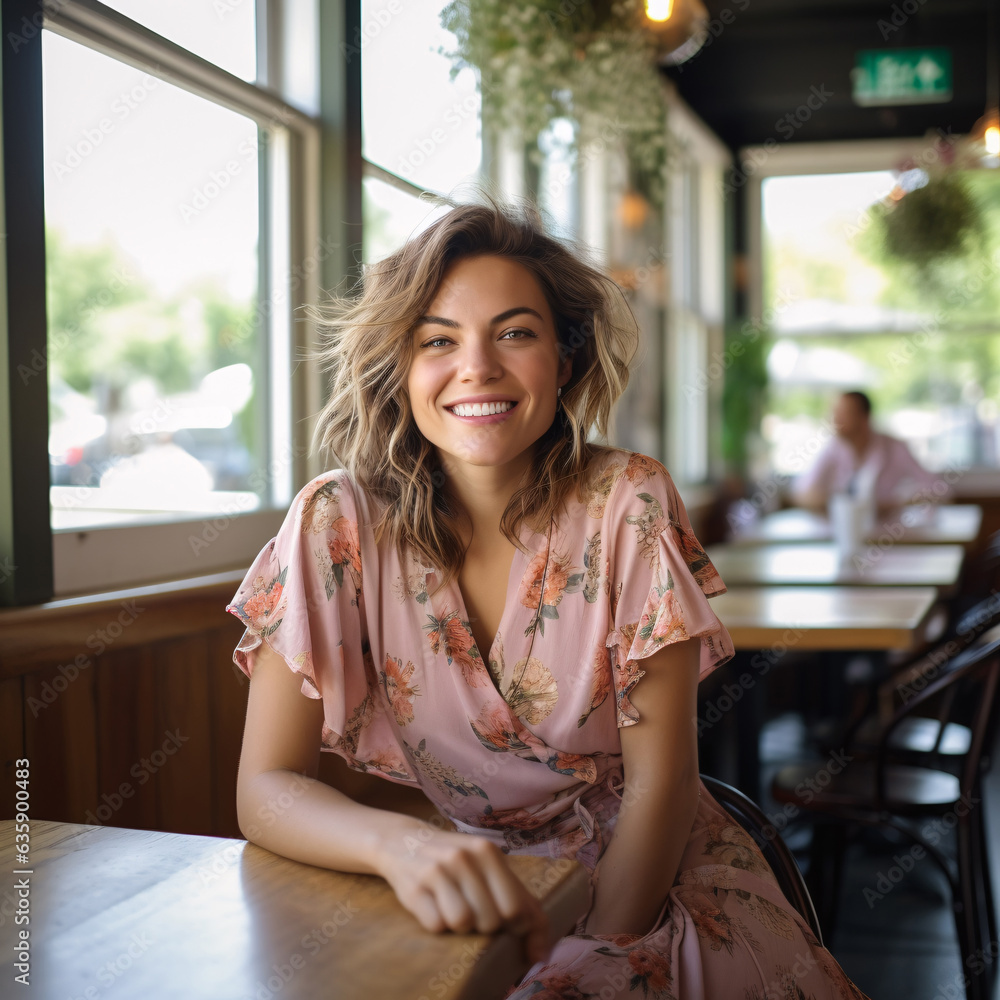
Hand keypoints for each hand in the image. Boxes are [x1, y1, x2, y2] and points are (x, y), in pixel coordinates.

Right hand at [378, 826, 549, 963]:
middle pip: (491, 921)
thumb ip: (524, 905)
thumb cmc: (459, 863)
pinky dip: (437, 923)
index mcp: (487, 851)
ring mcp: (437, 870)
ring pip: (463, 923)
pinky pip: (436, 926)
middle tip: (475, 909)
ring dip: (460, 925)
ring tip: (453, 906)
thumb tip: (540, 954)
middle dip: (486, 926)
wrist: (404, 841)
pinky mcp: (413, 888)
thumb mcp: (492, 870)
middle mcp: (463, 857)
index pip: (516, 908)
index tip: (507, 923)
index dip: (515, 926)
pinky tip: (433, 904)